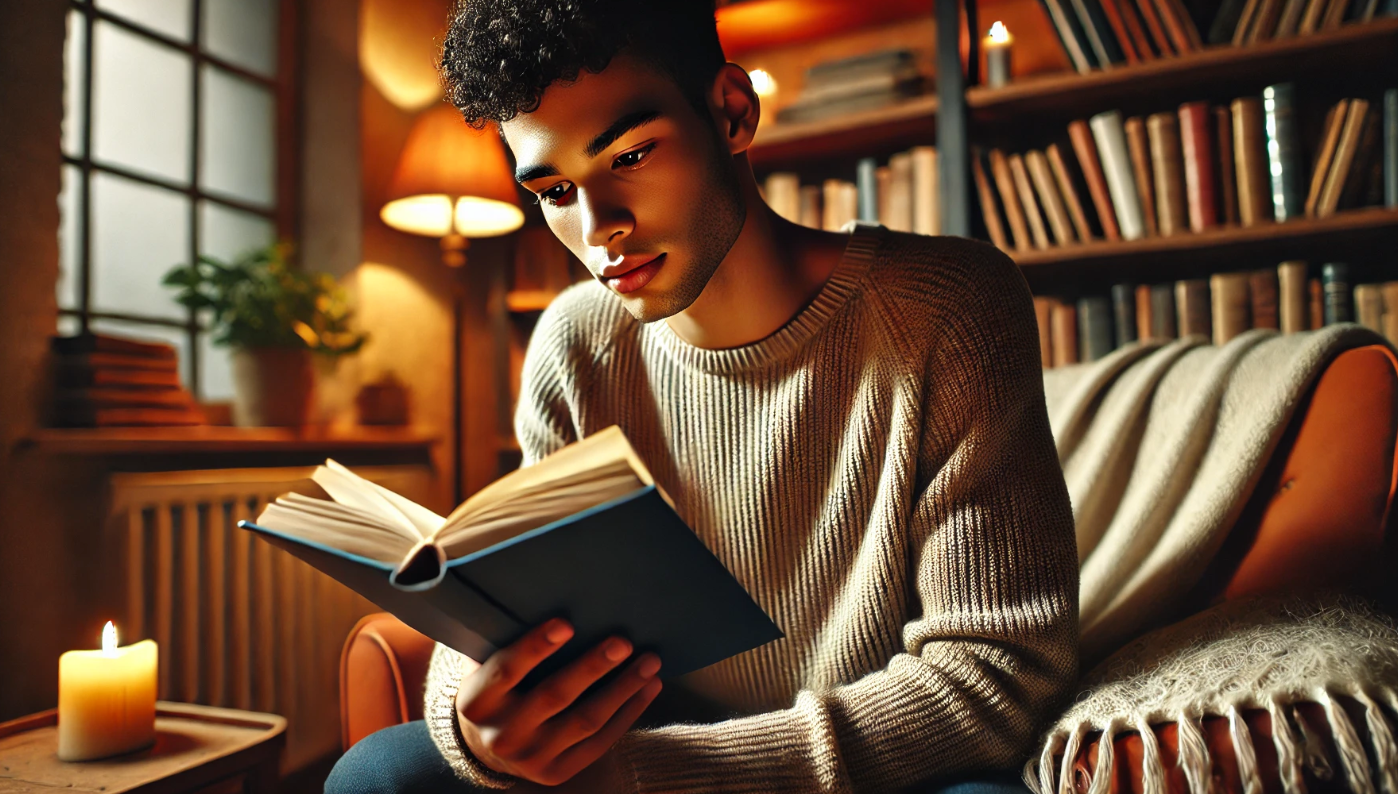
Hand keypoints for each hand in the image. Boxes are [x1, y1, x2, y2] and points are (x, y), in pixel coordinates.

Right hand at [455, 618, 661, 785]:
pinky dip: (629, 712)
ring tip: (650, 661)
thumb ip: (502, 635)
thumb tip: (542, 590)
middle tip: (623, 641)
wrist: (488, 746)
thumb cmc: (496, 686)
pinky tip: (649, 687)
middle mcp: (502, 734)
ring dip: (623, 689)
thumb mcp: (484, 662)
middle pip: (553, 696)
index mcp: (476, 701)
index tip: (567, 622)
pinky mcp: (558, 772)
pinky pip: (600, 742)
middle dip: (592, 667)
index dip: (535, 646)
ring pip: (585, 720)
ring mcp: (531, 758)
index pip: (505, 670)